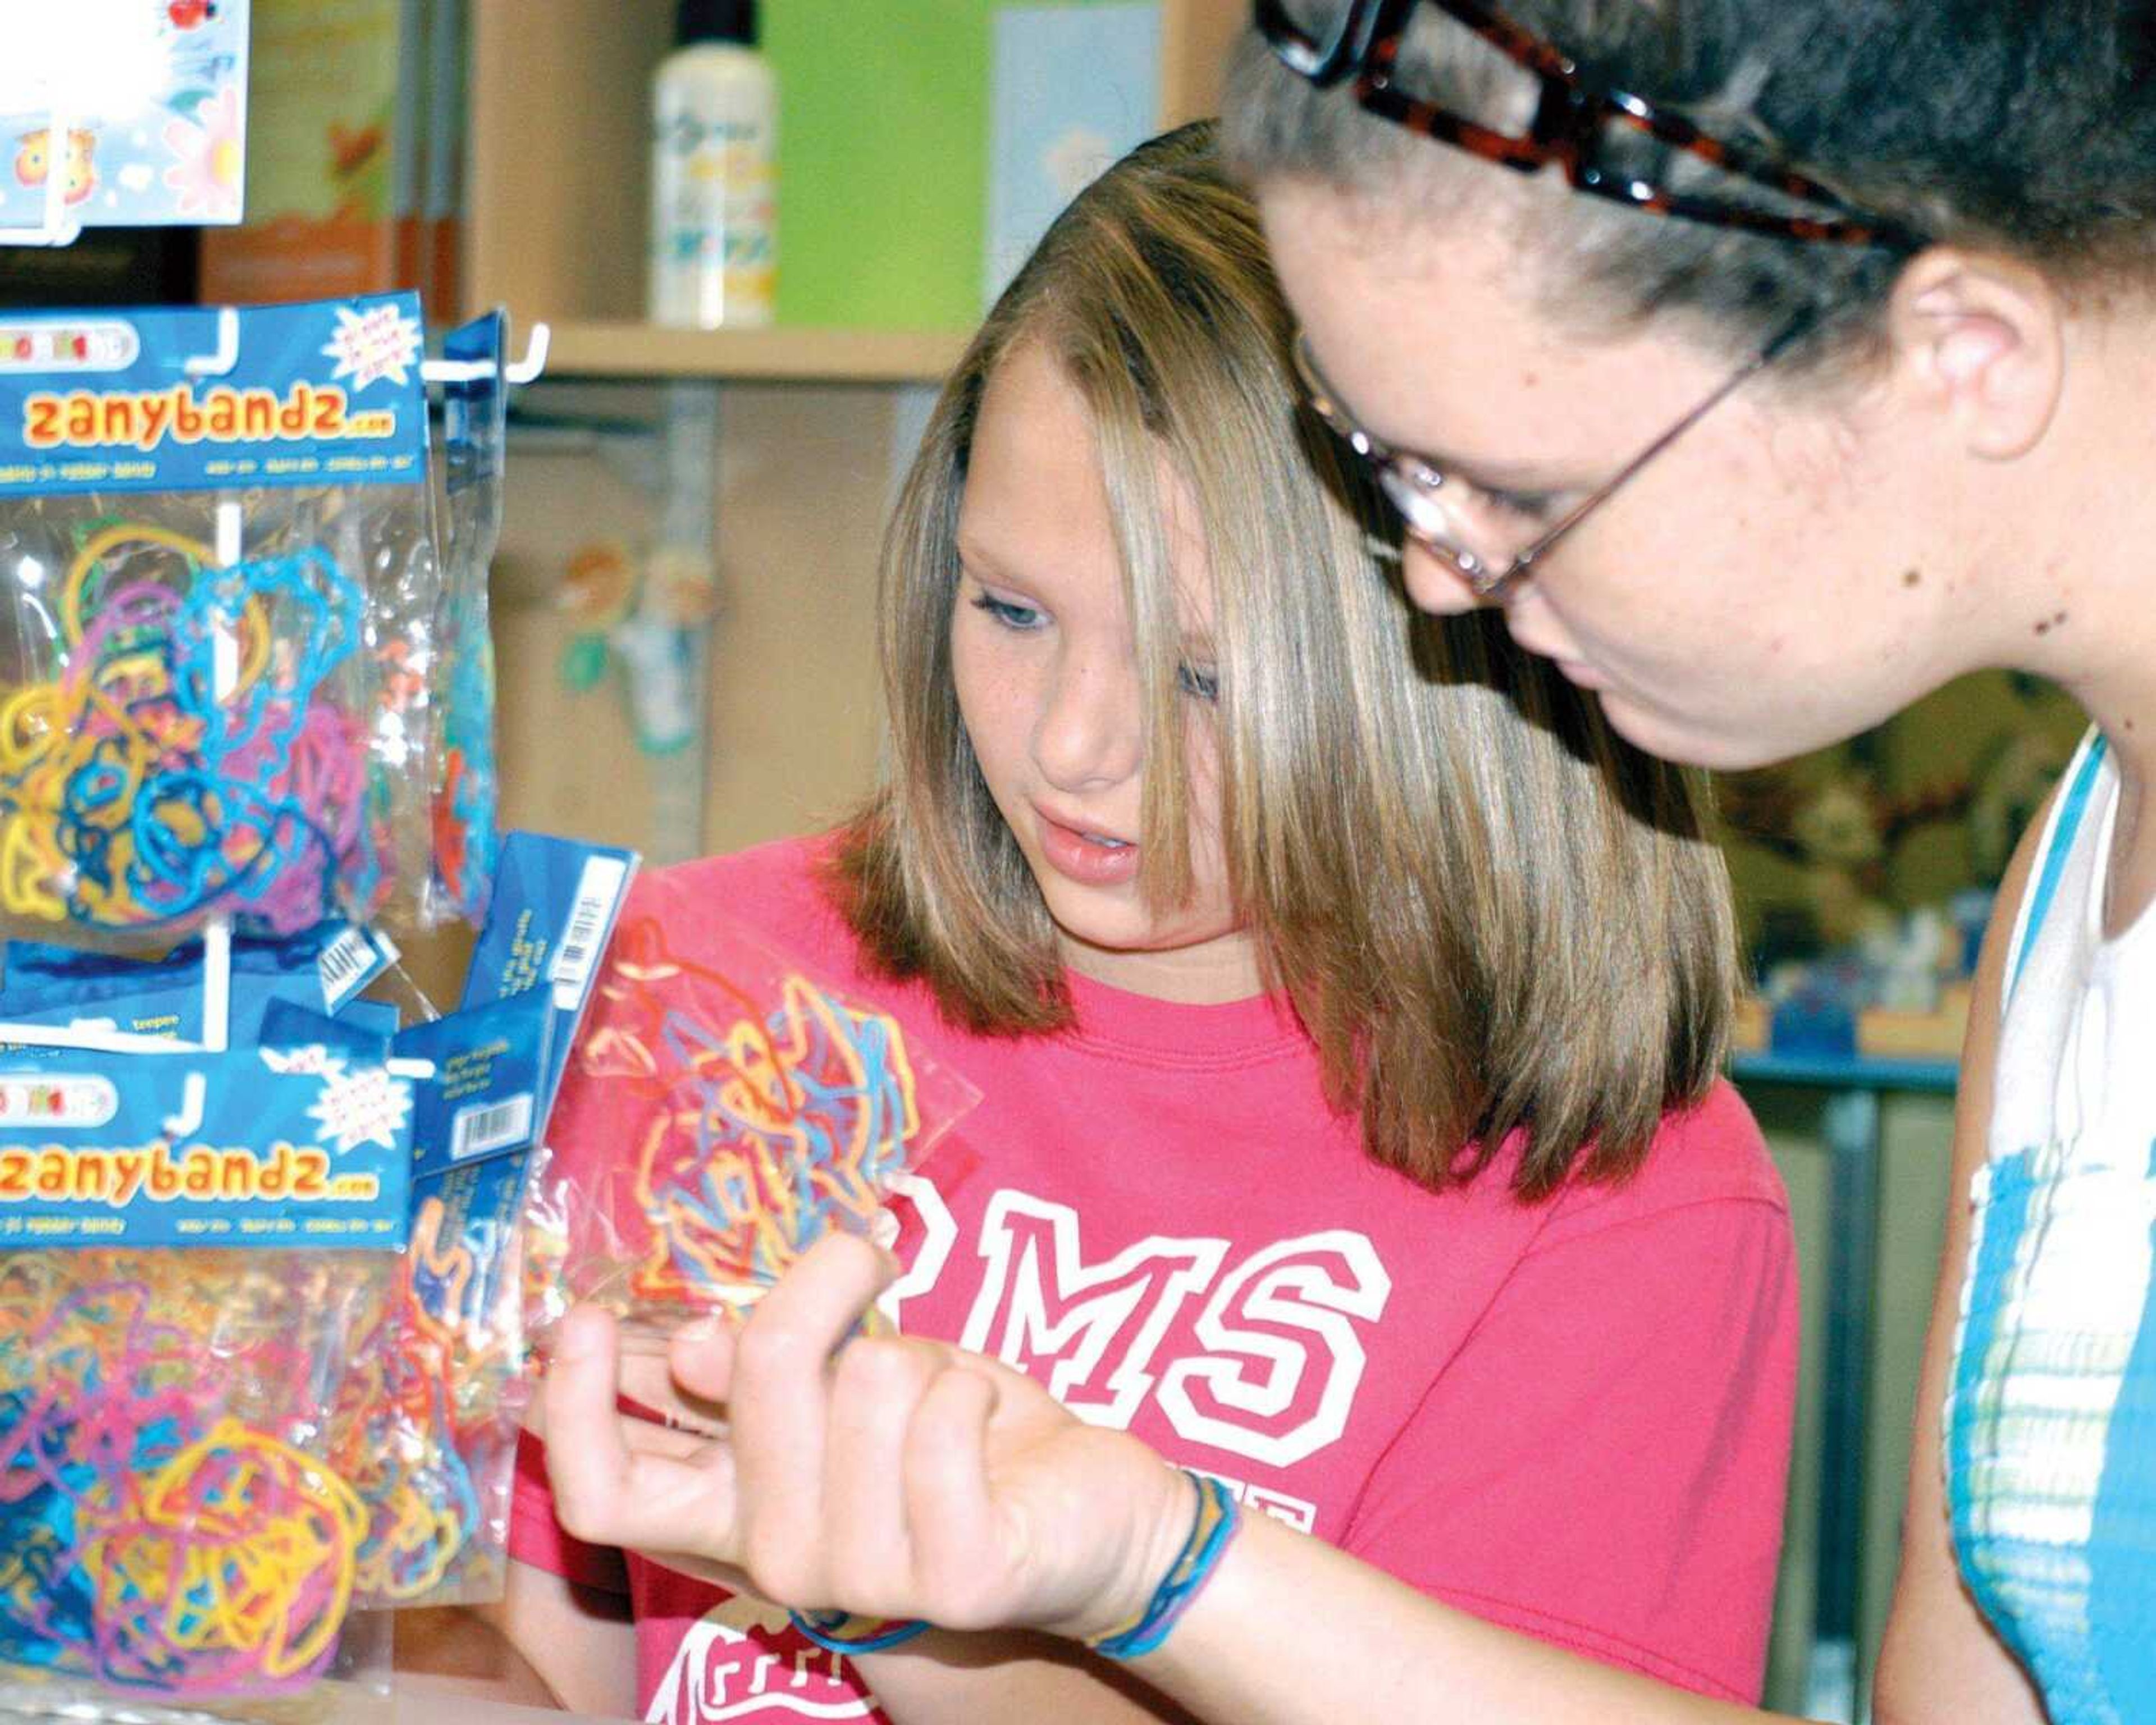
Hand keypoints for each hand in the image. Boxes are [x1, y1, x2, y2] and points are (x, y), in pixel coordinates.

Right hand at [541, 1234, 1196, 1640]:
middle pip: (755, 1377)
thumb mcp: (849, 1380)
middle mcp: (778, 1558)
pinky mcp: (956, 1578)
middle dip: (824, 1284)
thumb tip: (689, 1342)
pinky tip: (986, 1414)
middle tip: (867, 1258)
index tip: (582, 1314)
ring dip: (918, 1351)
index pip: (602, 1496)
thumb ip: (762, 1367)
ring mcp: (864, 1581)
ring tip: (944, 1390)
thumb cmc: (956, 1434)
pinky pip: (944, 1413)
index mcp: (734, 1508)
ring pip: (865, 1377)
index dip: (572, 1408)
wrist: (1088, 1514)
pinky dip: (973, 1382)